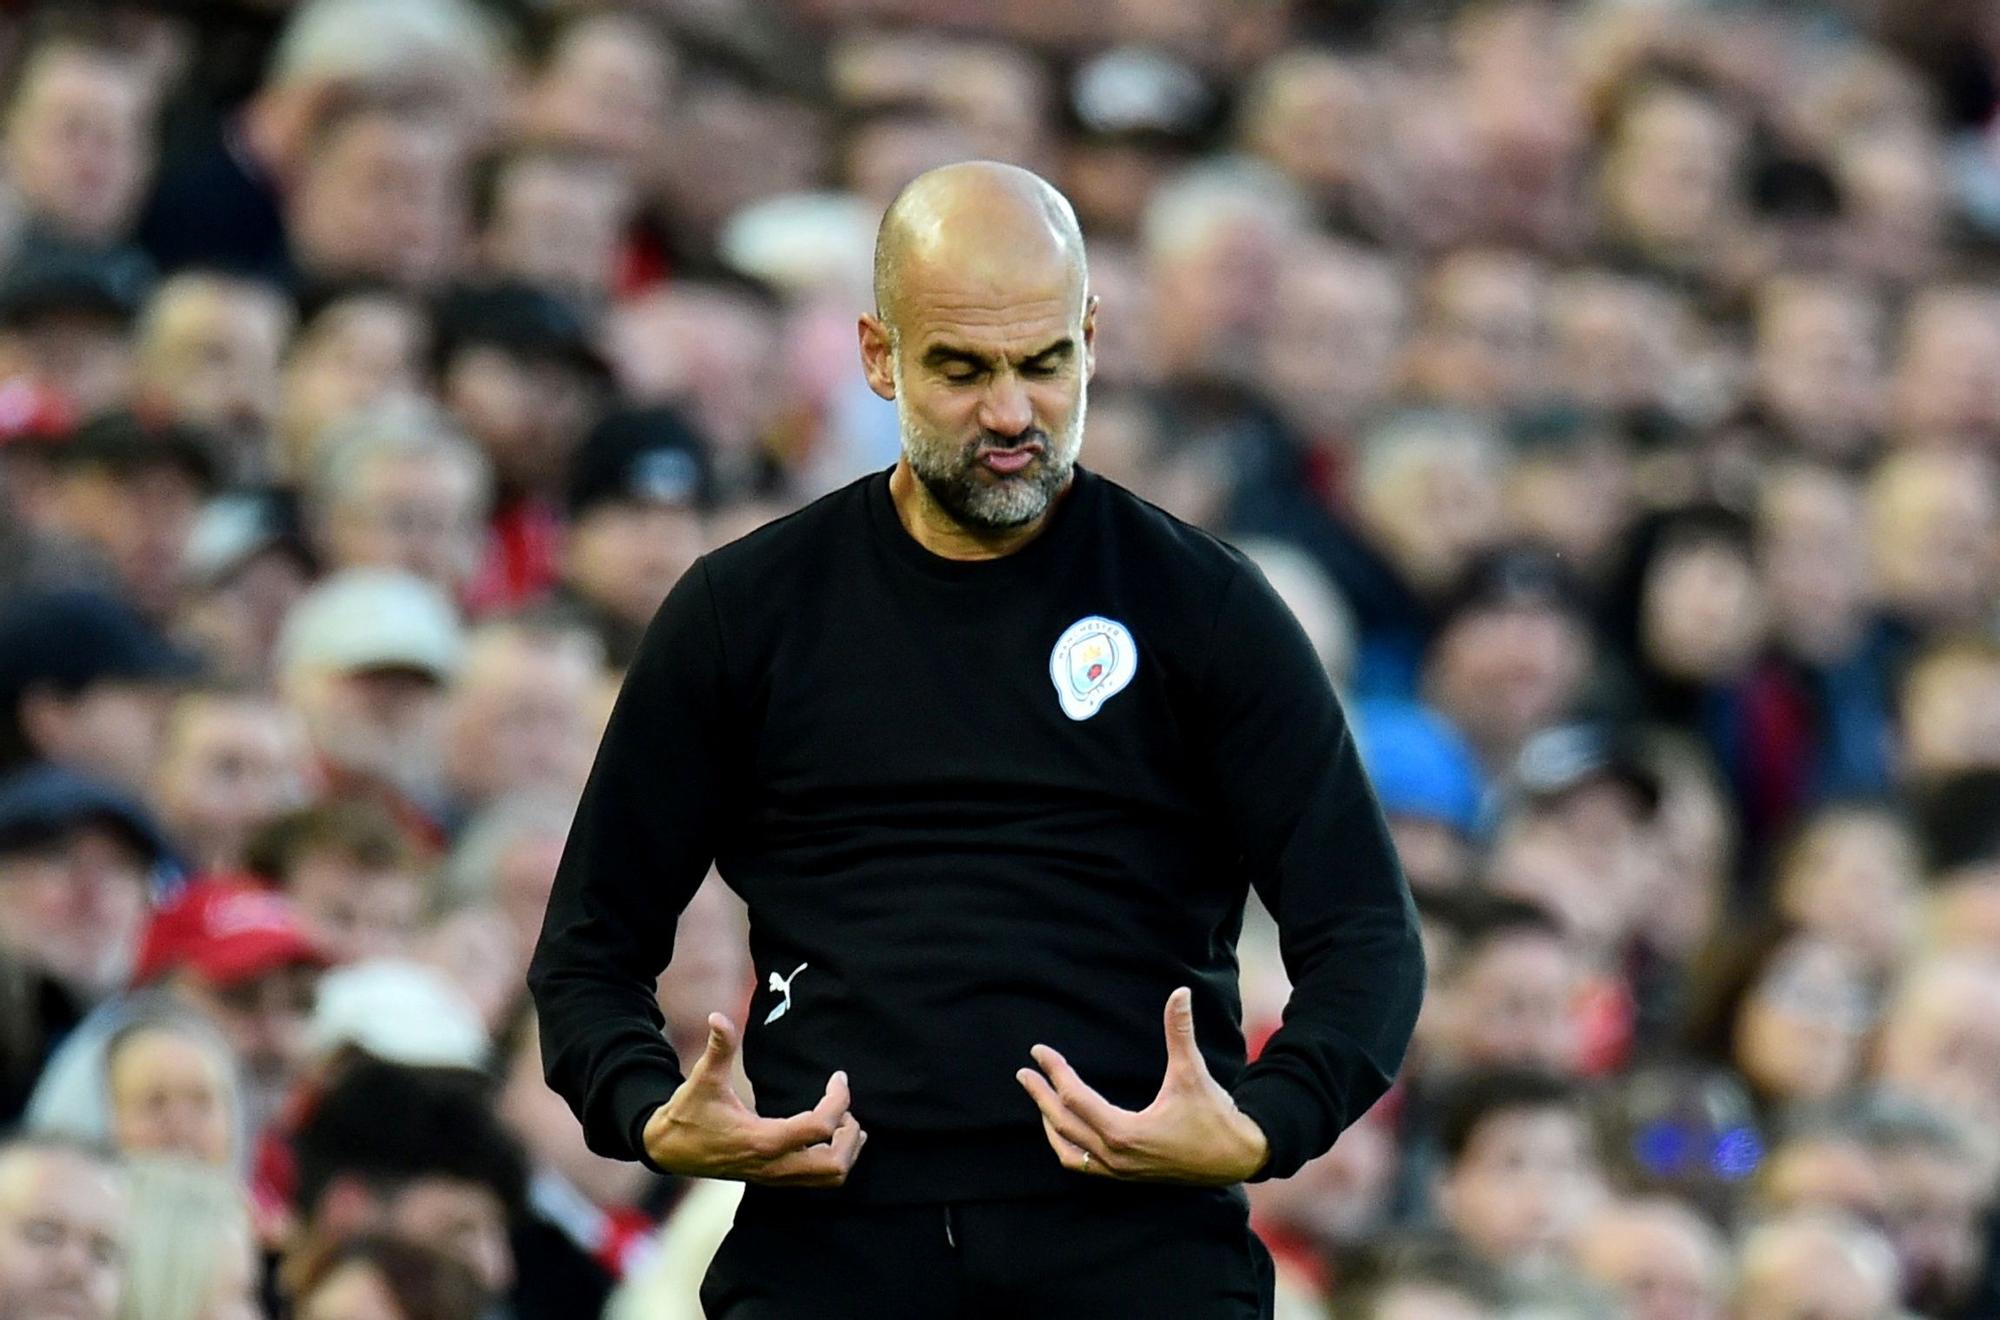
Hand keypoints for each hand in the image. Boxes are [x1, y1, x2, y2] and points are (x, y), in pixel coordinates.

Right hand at [641, 1012, 865, 1186]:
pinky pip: (818, 1180)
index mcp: (762, 1140)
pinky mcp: (773, 1179)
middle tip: (846, 1108)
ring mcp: (774, 1177)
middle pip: (834, 1164)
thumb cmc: (687, 1114)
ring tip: (843, 1121)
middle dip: (850, 1135)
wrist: (668, 1151)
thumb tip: (718, 1016)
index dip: (838, 1100)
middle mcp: (773, 1165)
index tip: (839, 1076)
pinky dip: (834, 1159)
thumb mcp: (702, 1079)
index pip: (820, 1127)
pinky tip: (830, 1135)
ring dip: (846, 1151)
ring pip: (830, 1178)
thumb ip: (717, 1048)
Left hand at [1015, 987, 1269, 1185]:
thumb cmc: (1214, 1116)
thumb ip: (1180, 1033)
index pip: (1075, 1098)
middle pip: (1063, 1123)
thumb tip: (1179, 993)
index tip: (1038, 1052)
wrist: (1236, 1157)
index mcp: (1125, 1132)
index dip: (1054, 1072)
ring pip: (1068, 1150)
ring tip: (1039, 1100)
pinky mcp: (1127, 1176)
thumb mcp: (1193, 1073)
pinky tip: (1065, 1130)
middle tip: (1023, 1073)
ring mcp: (1120, 1170)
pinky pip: (1084, 1166)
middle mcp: (1116, 1155)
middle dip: (1040, 1096)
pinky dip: (1067, 1147)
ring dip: (1050, 1124)